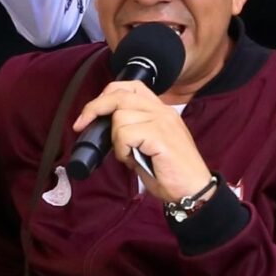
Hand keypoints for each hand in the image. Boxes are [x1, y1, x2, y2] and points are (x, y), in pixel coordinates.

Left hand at [66, 78, 213, 203]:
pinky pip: (125, 134)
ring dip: (116, 140)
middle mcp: (162, 111)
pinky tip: (133, 160)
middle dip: (94, 108)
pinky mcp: (159, 136)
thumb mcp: (150, 146)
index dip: (106, 95)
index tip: (90, 113)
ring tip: (129, 155)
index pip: (131, 86)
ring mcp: (161, 121)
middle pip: (120, 95)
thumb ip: (133, 133)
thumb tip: (107, 131)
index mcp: (160, 110)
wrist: (193, 189)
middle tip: (81, 125)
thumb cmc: (171, 172)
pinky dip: (122, 150)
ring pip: (120, 117)